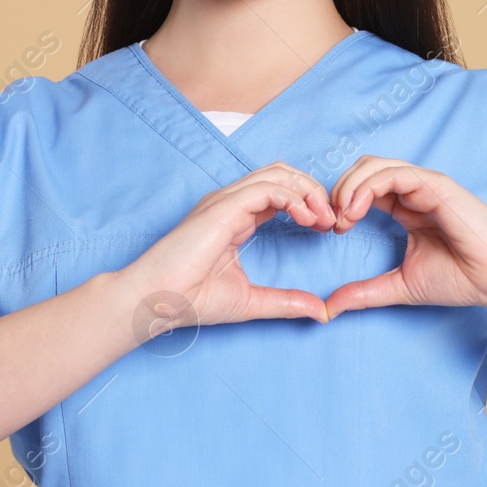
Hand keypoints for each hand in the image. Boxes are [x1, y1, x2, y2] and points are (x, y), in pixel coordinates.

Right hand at [114, 162, 338, 338]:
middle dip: (313, 190)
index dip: (309, 204)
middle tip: (331, 219)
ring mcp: (225, 202)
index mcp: (237, 218)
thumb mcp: (251, 301)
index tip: (327, 228)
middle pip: (283, 174)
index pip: (280, 192)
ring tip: (322, 218)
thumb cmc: (190, 300)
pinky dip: (292, 198)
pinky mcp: (222, 208)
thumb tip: (321, 312)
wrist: (155, 303)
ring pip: (278, 174)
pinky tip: (305, 219)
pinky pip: (266, 188)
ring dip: (308, 191)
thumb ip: (286, 302)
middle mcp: (231, 203)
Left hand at [323, 155, 486, 320]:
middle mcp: (414, 191)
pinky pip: (393, 173)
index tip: (332, 231)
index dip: (340, 203)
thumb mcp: (400, 286)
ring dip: (349, 186)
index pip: (363, 188)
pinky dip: (367, 187)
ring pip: (374, 165)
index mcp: (406, 208)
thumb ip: (364, 292)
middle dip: (339, 190)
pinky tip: (356, 211)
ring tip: (342, 217)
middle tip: (332, 222)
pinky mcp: (436, 185)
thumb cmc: (461, 280)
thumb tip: (328, 308)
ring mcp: (425, 185)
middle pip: (363, 169)